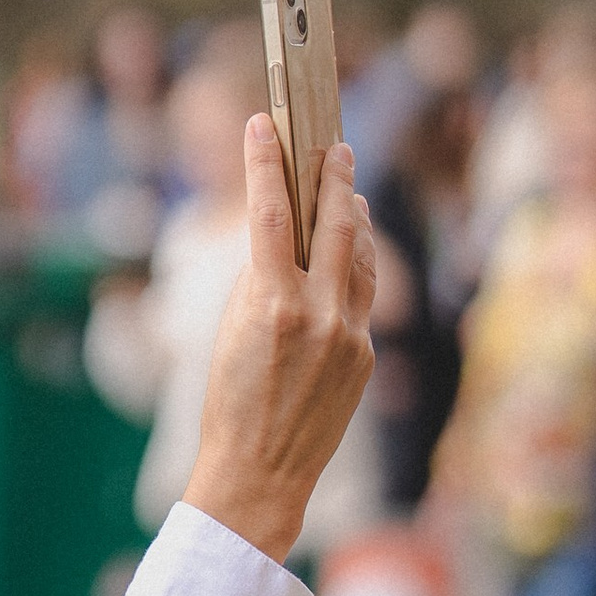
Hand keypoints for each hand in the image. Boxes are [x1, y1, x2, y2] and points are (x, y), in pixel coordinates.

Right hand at [182, 118, 376, 561]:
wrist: (260, 474)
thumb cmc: (229, 402)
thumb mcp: (230, 331)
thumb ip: (261, 280)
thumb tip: (285, 237)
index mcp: (271, 304)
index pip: (270, 213)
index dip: (265, 162)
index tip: (263, 122)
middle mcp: (317, 313)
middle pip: (334, 222)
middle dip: (333, 177)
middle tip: (334, 143)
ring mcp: (349, 334)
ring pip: (360, 253)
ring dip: (354, 214)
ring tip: (350, 186)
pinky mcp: (366, 353)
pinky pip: (364, 291)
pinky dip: (360, 261)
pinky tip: (355, 243)